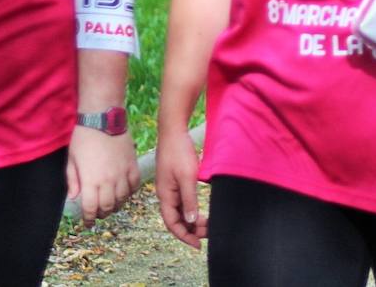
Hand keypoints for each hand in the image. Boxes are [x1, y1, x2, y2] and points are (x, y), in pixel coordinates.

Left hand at [67, 126, 139, 227]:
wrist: (103, 118)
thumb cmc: (83, 137)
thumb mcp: (72, 159)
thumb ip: (73, 180)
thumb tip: (74, 198)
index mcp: (91, 181)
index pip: (90, 208)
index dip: (88, 219)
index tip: (87, 222)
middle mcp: (108, 181)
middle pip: (107, 208)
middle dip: (101, 214)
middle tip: (98, 214)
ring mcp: (122, 174)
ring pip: (122, 200)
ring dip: (115, 206)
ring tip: (110, 204)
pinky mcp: (133, 166)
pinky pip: (134, 186)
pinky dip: (129, 193)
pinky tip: (123, 192)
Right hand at [155, 128, 204, 248]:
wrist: (173, 130)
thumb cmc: (178, 152)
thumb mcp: (187, 177)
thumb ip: (189, 200)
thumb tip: (191, 221)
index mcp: (165, 195)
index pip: (172, 224)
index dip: (184, 236)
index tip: (199, 244)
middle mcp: (166, 194)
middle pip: (177, 219)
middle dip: (192, 229)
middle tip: (209, 233)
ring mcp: (170, 187)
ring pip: (181, 211)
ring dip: (193, 219)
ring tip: (208, 224)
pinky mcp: (175, 180)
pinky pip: (183, 201)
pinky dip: (192, 208)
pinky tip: (201, 209)